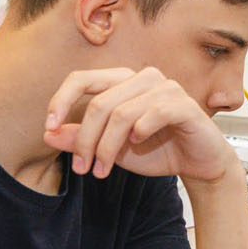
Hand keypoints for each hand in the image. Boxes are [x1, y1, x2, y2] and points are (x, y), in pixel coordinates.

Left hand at [44, 67, 237, 181]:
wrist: (198, 164)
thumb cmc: (157, 150)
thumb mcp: (111, 149)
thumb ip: (82, 139)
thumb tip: (49, 134)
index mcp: (123, 81)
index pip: (82, 79)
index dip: (61, 100)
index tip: (49, 128)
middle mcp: (143, 78)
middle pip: (99, 104)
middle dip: (85, 140)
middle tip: (82, 168)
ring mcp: (165, 88)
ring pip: (121, 114)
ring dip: (107, 147)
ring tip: (103, 170)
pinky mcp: (183, 104)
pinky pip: (152, 114)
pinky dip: (140, 133)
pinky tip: (137, 144)